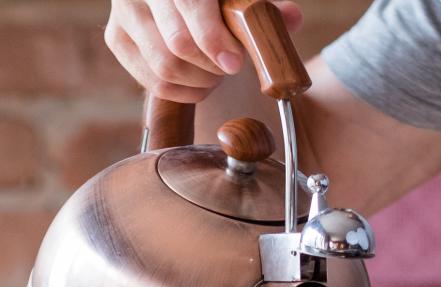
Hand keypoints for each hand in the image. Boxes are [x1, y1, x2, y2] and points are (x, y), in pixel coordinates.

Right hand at [105, 0, 303, 102]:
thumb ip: (266, 7)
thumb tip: (291, 18)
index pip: (187, 5)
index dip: (212, 39)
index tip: (235, 63)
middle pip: (177, 45)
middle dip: (212, 66)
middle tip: (231, 66)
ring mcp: (124, 13)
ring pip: (164, 67)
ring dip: (201, 81)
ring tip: (216, 72)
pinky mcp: (118, 39)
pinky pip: (153, 83)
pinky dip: (185, 92)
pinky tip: (200, 81)